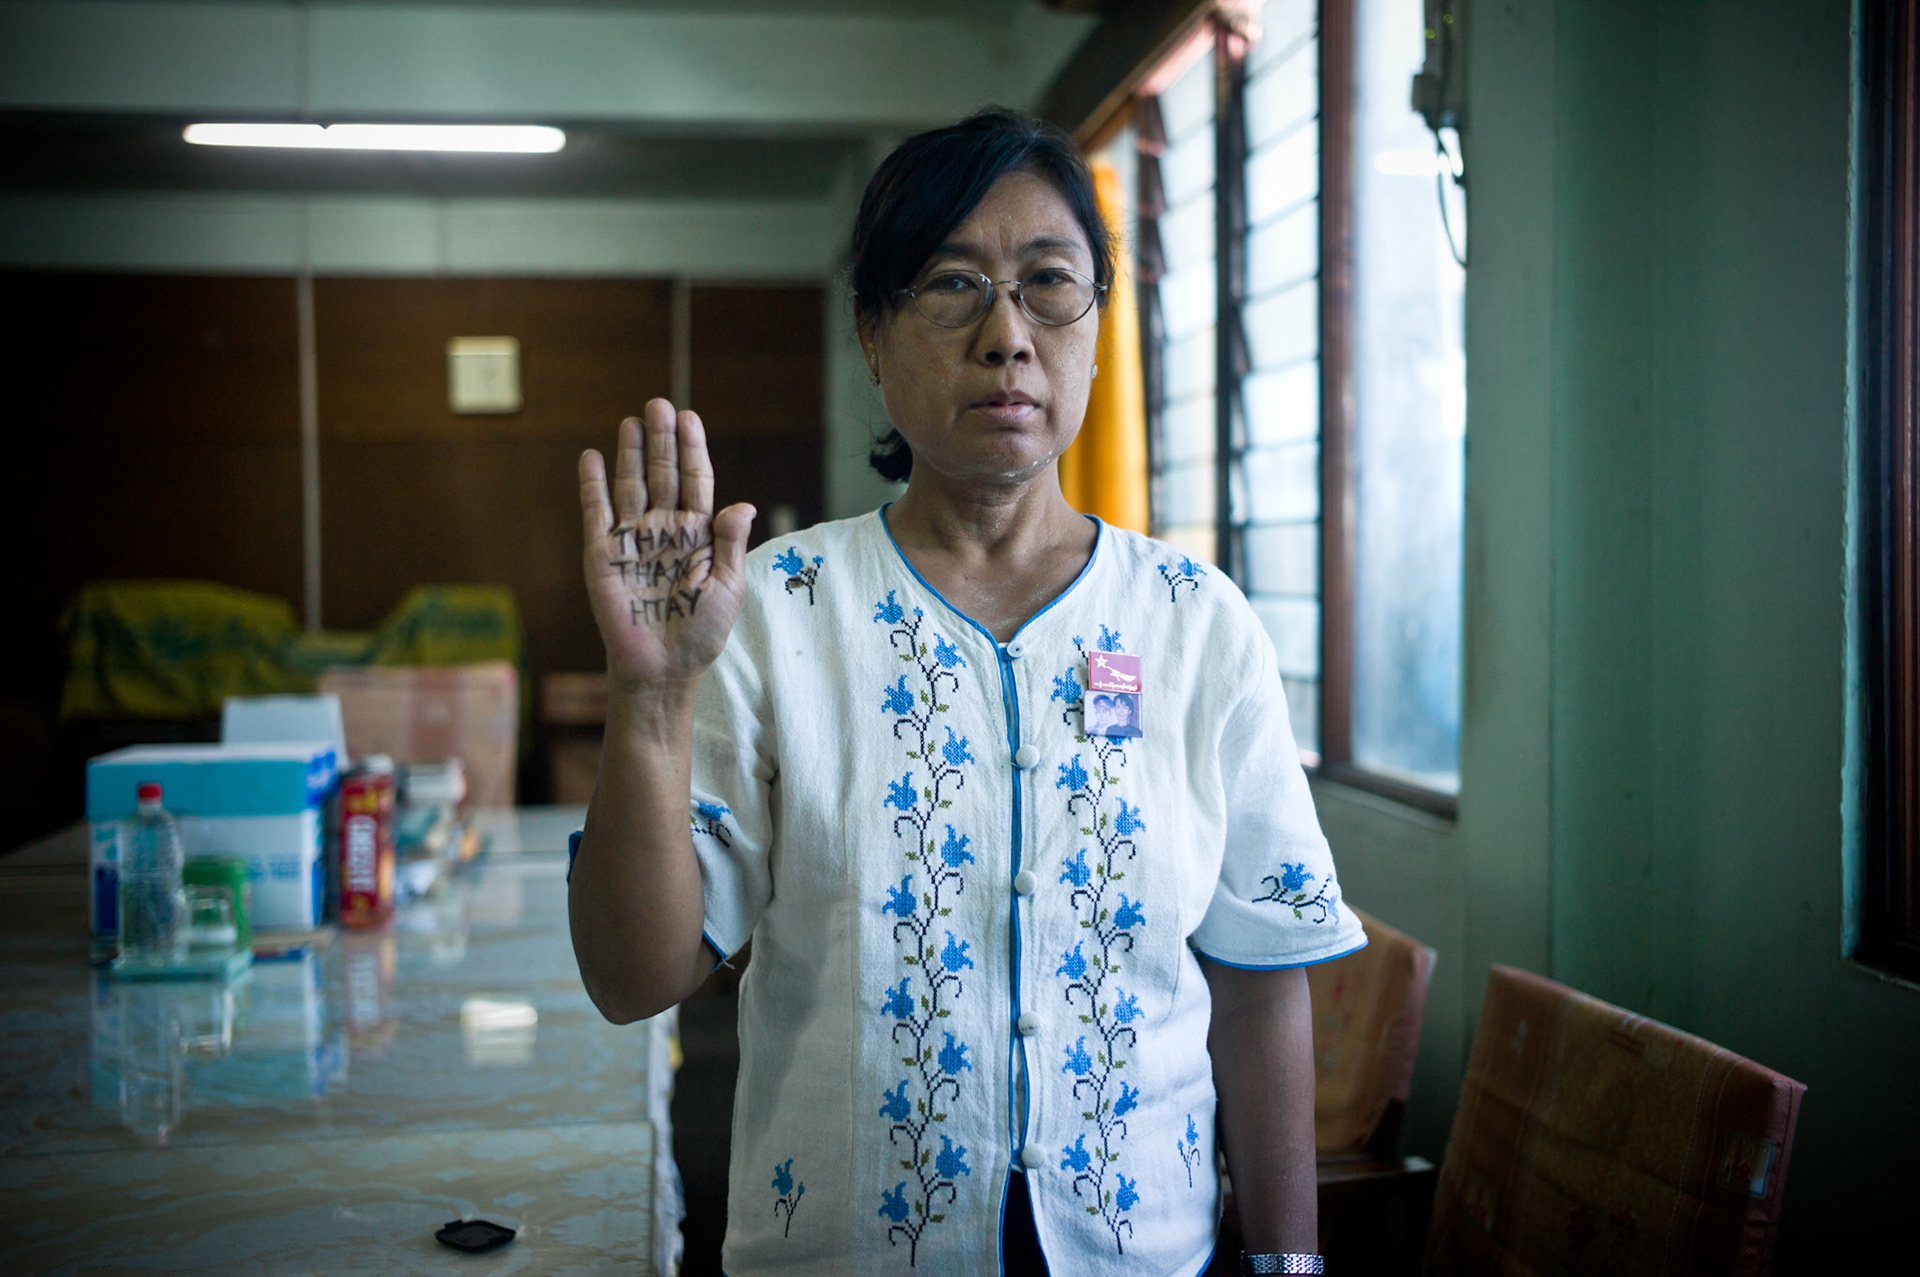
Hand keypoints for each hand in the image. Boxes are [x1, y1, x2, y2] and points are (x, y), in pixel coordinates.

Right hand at [579, 399, 754, 693]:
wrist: (662, 667)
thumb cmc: (701, 631)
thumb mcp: (727, 587)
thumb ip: (730, 544)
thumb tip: (743, 504)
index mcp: (698, 534)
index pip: (696, 481)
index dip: (692, 451)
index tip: (690, 418)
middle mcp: (665, 529)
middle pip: (662, 475)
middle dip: (661, 441)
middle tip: (659, 405)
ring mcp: (633, 539)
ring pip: (631, 486)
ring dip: (630, 453)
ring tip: (632, 420)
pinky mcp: (603, 555)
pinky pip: (596, 513)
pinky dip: (593, 485)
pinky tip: (592, 457)